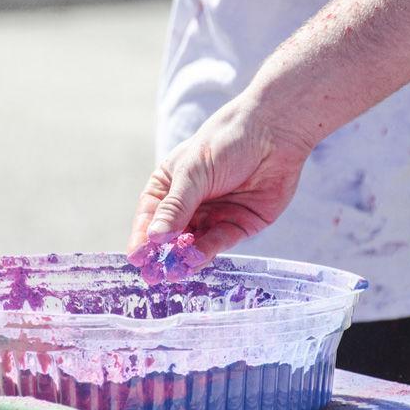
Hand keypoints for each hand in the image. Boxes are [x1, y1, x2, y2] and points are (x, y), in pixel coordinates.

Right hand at [127, 93, 312, 266]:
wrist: (274, 133)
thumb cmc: (225, 143)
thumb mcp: (193, 173)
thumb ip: (176, 207)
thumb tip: (154, 238)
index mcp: (169, 186)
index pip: (149, 216)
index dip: (141, 237)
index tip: (135, 258)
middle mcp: (188, 204)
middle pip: (170, 235)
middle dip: (161, 254)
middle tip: (153, 275)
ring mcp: (212, 216)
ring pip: (193, 243)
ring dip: (183, 258)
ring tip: (174, 272)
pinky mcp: (237, 225)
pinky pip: (217, 243)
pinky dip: (207, 252)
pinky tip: (196, 259)